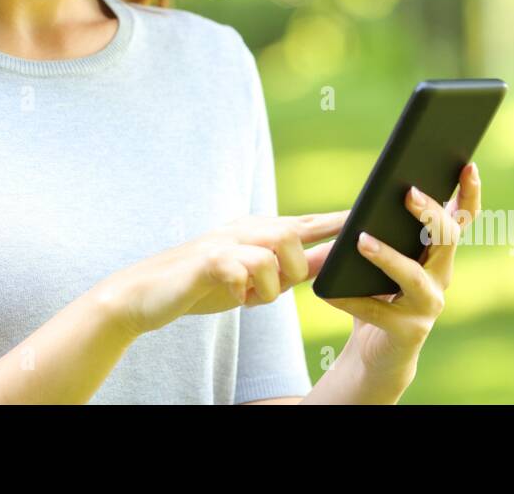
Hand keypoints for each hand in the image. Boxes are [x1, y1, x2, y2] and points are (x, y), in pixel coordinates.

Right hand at [104, 210, 349, 336]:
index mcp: (258, 230)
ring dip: (268, 285)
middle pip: (293, 233)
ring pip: (273, 252)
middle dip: (294, 267)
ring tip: (249, 298)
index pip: (305, 221)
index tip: (368, 216)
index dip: (335, 221)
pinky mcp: (207, 261)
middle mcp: (243, 229)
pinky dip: (244, 290)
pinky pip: (243, 270)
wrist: (146, 294)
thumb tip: (333, 260)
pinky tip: (232, 297)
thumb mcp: (256, 278)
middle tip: (271, 289)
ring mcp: (224, 242)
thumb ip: (292, 268)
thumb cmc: (205, 284)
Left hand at [324, 162, 480, 380]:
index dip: (469, 194)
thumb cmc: (376, 292)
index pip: (461, 219)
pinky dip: (353, 299)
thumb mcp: (381, 257)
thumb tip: (370, 197)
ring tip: (362, 241)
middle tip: (408, 193)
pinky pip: (379, 311)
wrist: (376, 352)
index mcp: (437, 254)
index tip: (467, 165)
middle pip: (446, 239)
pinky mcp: (410, 331)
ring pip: (415, 276)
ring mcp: (429, 305)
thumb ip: (384, 230)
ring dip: (389, 257)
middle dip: (430, 214)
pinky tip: (330, 292)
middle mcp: (442, 276)